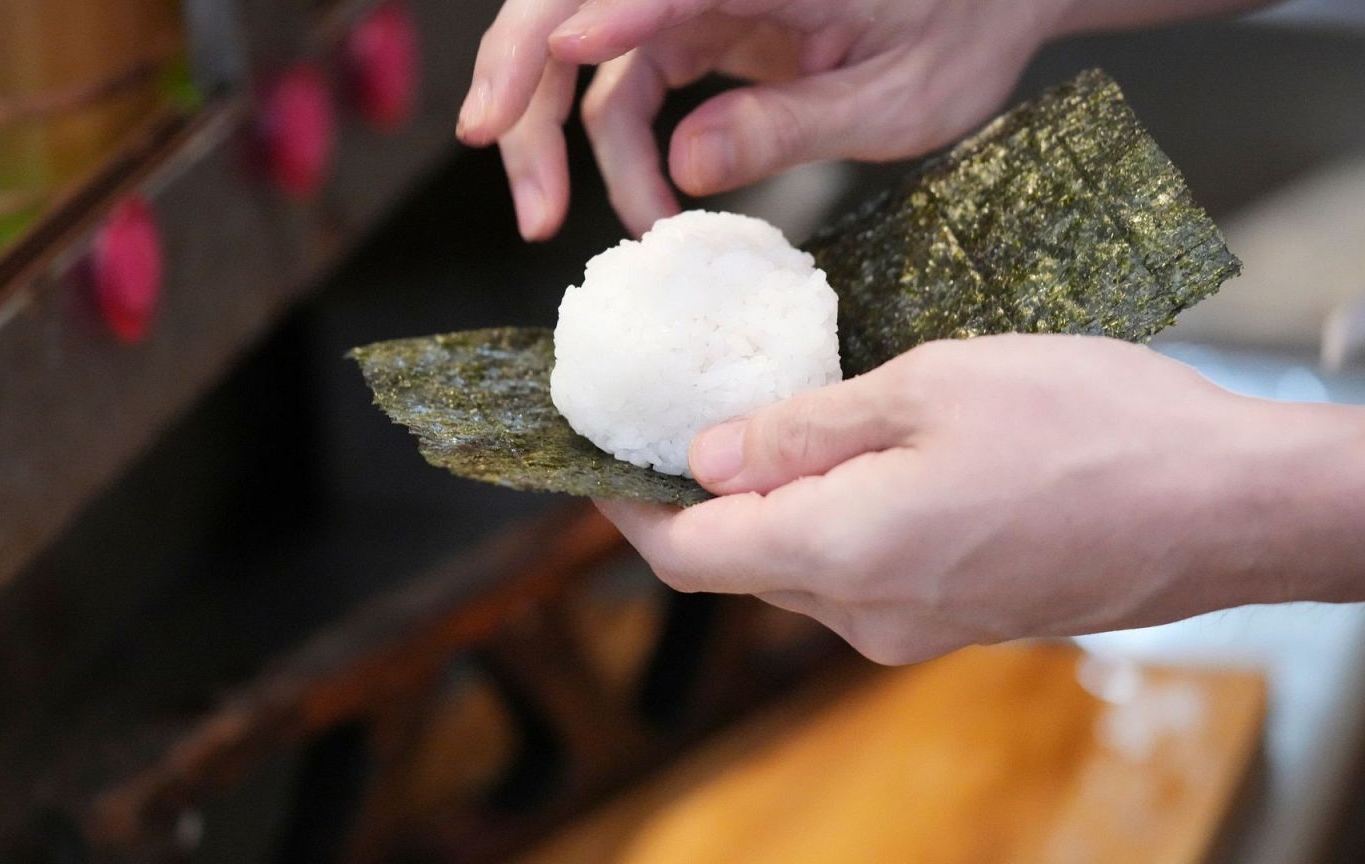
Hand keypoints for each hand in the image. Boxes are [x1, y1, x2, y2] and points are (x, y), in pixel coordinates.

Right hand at [458, 0, 1069, 239]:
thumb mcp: (897, 100)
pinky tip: (640, 203)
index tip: (534, 81)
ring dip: (556, 138)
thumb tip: (685, 165)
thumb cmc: (964, 31)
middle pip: (572, 4)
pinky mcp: (694, 26)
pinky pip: (623, 83)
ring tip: (559, 221)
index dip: (595, 25)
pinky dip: (615, 148)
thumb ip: (792, 126)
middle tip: (523, 194)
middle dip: (524, 93)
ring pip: (580, 51)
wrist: (993, 0)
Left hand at [597, 335, 1364, 663]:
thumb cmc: (1092, 430)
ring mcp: (918, 628)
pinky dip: (832, 524)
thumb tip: (707, 456)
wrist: (1228, 506)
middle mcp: (866, 615)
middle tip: (685, 419)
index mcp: (840, 553)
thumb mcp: (927, 387)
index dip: (626, 509)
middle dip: (697, 502)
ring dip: (771, 508)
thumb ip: (802, 428)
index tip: (599, 460)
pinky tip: (858, 460)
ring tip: (777, 422)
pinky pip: (862, 578)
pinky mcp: (961, 620)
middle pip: (738, 565)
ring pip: (801, 571)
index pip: (685, 554)